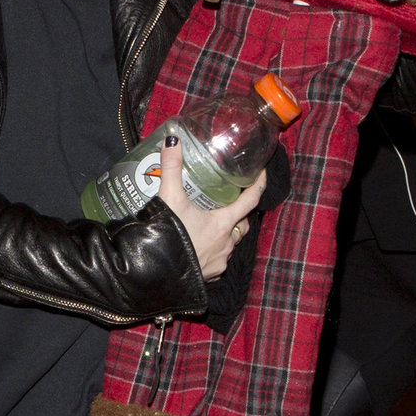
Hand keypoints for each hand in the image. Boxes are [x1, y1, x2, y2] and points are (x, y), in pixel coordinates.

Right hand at [155, 136, 266, 280]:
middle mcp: (227, 243)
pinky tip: (200, 245)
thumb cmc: (166, 234)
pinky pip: (218, 261)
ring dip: (225, 233)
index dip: (258, 184)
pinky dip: (213, 251)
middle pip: (242, 223)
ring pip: (230, 243)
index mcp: (223, 223)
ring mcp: (220, 261)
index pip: (250, 200)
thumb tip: (172, 140)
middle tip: (230, 200)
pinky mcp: (210, 276)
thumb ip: (171, 167)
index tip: (262, 172)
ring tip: (211, 222)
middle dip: (239, 212)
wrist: (152, 273)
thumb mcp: (169, 198)